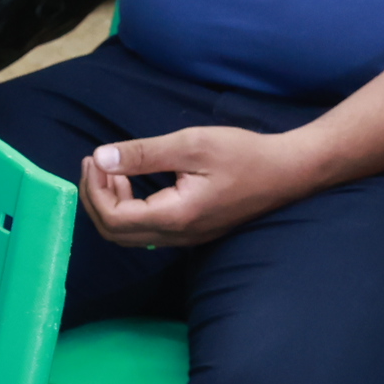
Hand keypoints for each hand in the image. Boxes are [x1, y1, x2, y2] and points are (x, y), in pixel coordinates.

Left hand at [78, 125, 321, 254]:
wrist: (288, 172)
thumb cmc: (244, 154)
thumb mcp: (191, 144)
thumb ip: (144, 153)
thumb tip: (101, 158)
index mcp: (175, 217)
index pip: (114, 218)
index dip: (95, 190)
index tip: (94, 158)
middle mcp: (178, 236)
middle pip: (115, 233)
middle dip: (96, 198)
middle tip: (95, 163)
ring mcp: (186, 238)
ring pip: (129, 235)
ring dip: (111, 204)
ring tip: (111, 169)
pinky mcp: (192, 232)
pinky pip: (147, 230)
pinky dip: (129, 207)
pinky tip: (133, 181)